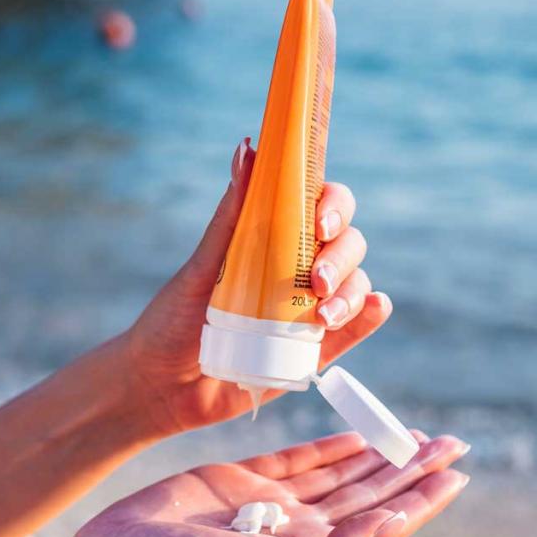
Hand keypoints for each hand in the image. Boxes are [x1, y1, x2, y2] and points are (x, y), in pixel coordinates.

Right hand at [69, 432, 469, 536]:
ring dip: (380, 454)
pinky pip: (298, 458)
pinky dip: (331, 445)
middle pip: (372, 494)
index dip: (422, 499)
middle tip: (456, 443)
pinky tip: (358, 434)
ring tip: (419, 436)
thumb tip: (394, 526)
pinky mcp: (242, 480)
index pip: (383, 523)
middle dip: (413, 469)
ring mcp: (272, 504)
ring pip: (341, 473)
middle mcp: (300, 529)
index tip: (458, 473)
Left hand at [123, 138, 390, 435]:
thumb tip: (246, 149)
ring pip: (356, 285)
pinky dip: (370, 316)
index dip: (333, 205)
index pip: (320, 204)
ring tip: (323, 317)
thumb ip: (230, 214)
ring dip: (352, 293)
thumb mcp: (201, 267)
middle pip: (346, 245)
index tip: (320, 222)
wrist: (161, 388)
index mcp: (272, 239)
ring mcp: (308, 309)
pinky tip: (376, 308)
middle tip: (314, 281)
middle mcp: (297, 269)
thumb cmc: (174, 320)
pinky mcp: (315, 351)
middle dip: (340, 257)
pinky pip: (355, 329)